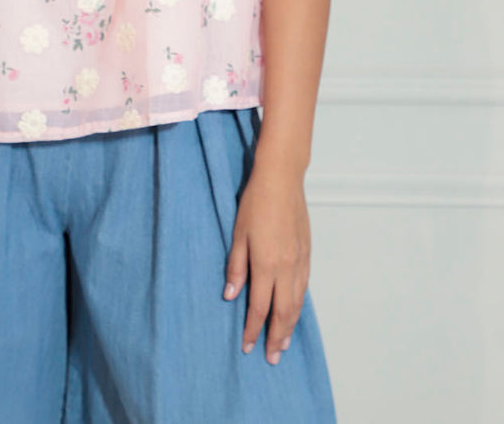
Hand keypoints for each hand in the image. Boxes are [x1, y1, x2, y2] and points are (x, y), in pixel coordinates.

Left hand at [223, 156, 310, 363]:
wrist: (282, 179)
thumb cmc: (255, 203)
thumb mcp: (237, 234)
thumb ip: (235, 267)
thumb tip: (230, 296)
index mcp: (266, 265)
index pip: (259, 307)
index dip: (253, 330)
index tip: (248, 347)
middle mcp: (286, 268)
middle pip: (283, 312)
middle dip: (276, 337)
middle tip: (271, 358)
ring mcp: (299, 261)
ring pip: (297, 303)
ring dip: (290, 326)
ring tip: (284, 343)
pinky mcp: (307, 253)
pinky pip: (304, 288)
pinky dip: (299, 305)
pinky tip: (294, 311)